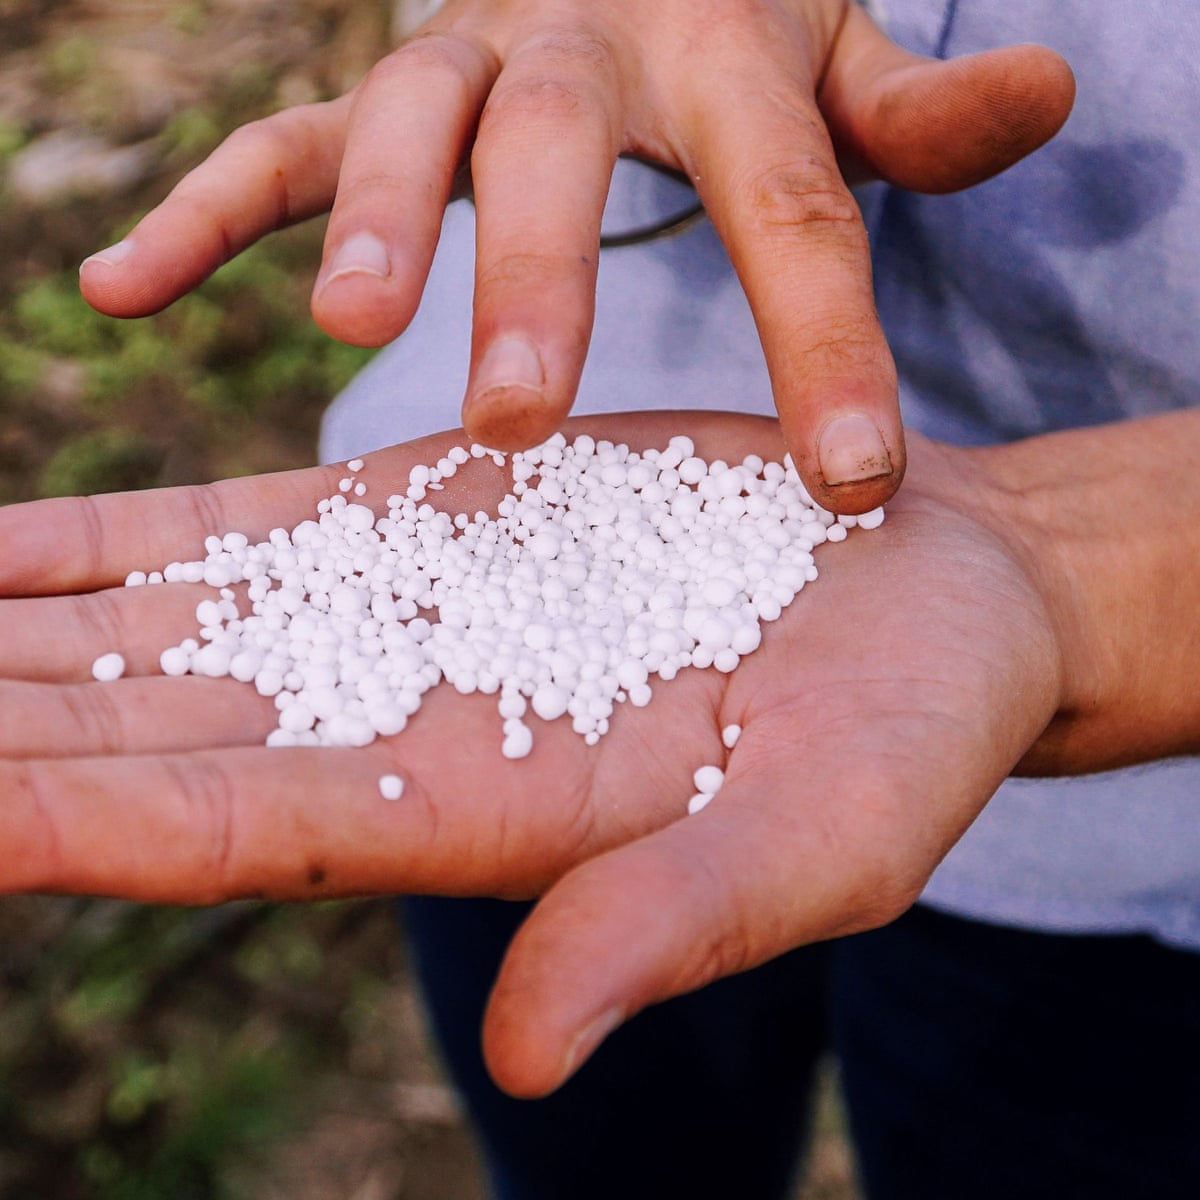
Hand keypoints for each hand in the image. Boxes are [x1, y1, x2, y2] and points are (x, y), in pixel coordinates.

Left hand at [2, 410, 1084, 1097]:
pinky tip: (4, 544)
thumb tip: (527, 1048)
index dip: (65, 829)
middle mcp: (407, 727)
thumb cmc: (908, 730)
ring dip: (10, 635)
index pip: (229, 841)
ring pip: (153, 636)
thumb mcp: (825, 837)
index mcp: (487, 820)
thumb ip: (674, 925)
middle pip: (146, 748)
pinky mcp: (426, 519)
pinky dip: (101, 538)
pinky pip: (226, 532)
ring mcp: (400, 617)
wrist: (924, 580)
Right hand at [78, 0, 1073, 511]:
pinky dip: (203, 214)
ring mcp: (465, 68)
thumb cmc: (756, 54)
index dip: (826, 345)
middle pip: (560, 160)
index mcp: (724, 60)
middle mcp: (581, 52)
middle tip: (519, 425)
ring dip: (368, 226)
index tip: (851, 485)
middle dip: (539, 286)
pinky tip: (118, 288)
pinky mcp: (382, 97)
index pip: (791, 212)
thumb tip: (1055, 87)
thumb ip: (922, 111)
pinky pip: (278, 145)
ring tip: (350, 331)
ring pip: (403, 128)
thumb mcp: (844, 70)